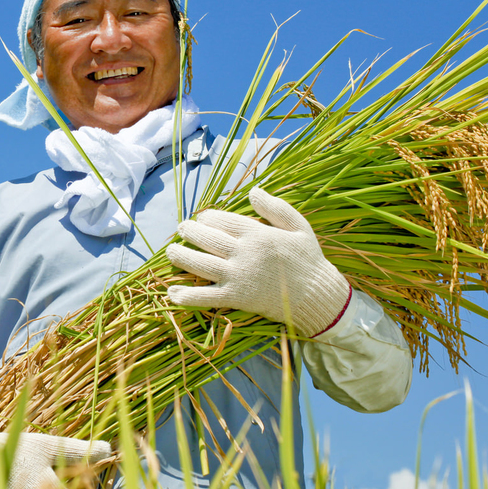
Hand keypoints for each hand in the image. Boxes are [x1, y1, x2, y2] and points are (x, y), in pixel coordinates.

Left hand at [166, 187, 350, 336]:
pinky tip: (173, 293)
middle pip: (208, 240)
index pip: (224, 221)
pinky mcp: (237, 298)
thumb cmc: (308, 260)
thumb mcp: (299, 227)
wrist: (318, 295)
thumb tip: (253, 190)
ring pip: (201, 264)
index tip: (201, 217)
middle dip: (190, 232)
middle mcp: (244, 253)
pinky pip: (208, 296)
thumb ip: (276, 208)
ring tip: (170, 251)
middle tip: (181, 229)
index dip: (208, 218)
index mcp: (258, 234)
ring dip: (181, 257)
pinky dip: (188, 296)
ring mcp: (238, 276)